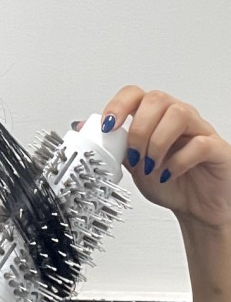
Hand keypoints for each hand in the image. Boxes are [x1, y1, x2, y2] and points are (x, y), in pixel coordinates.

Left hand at [97, 86, 230, 228]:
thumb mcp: (132, 164)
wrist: (196, 207)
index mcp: (154, 118)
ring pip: (179, 114)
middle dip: (138, 129)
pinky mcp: (217, 149)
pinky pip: (200, 143)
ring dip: (156, 143)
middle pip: (156, 99)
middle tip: (133, 155)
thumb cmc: (169, 181)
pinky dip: (178, 161)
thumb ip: (114, 145)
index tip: (107, 127)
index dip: (117, 106)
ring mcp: (199, 131)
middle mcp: (177, 118)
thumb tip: (84, 128)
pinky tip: (168, 174)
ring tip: (151, 165)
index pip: (135, 94)